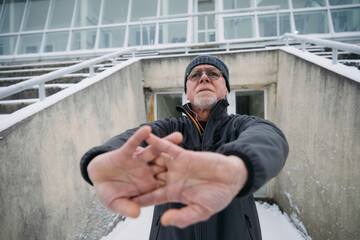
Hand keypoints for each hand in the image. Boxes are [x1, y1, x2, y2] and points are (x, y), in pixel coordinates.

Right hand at [87, 126, 181, 217]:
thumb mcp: (116, 204)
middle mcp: (146, 171)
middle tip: (192, 154)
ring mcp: (138, 161)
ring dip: (165, 143)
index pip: (163, 184)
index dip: (175, 183)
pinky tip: (147, 129)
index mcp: (148, 185)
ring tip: (178, 136)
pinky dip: (140, 137)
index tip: (189, 181)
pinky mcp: (127, 152)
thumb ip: (126, 208)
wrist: (97, 178)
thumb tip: (136, 214)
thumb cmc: (109, 193)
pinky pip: (134, 143)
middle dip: (177, 160)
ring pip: (154, 151)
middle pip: (165, 165)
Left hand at [133, 133, 247, 227]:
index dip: (139, 198)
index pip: (152, 196)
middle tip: (117, 174)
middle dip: (135, 176)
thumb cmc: (219, 197)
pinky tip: (145, 137)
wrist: (232, 179)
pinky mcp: (183, 155)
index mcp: (174, 193)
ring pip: (155, 161)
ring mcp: (177, 166)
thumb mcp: (201, 212)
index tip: (124, 200)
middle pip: (149, 177)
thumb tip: (164, 221)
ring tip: (125, 153)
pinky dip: (157, 142)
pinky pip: (167, 148)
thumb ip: (182, 217)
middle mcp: (172, 179)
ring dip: (142, 157)